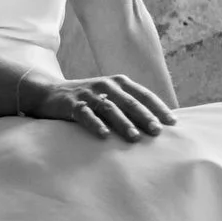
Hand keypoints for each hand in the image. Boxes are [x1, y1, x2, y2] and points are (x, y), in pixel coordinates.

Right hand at [17, 73, 178, 141]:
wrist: (49, 93)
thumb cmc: (86, 99)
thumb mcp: (109, 96)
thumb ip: (128, 105)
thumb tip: (156, 123)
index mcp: (119, 83)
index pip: (143, 95)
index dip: (158, 108)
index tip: (172, 123)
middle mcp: (106, 85)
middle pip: (129, 102)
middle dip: (145, 117)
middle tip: (157, 132)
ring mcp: (89, 94)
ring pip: (110, 108)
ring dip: (123, 123)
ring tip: (135, 137)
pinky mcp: (72, 104)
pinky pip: (85, 114)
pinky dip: (95, 124)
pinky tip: (104, 135)